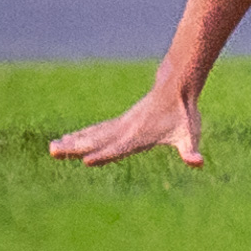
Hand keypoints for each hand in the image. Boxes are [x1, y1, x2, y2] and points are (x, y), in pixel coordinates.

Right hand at [49, 84, 202, 168]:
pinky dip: (81, 136)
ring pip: (93, 134)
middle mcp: (126, 130)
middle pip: (97, 140)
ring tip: (52, 148)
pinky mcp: (120, 123)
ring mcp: (121, 125)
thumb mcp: (190, 134)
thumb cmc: (184, 114)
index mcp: (140, 137)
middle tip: (53, 151)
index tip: (86, 162)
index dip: (104, 155)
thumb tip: (198, 163)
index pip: (119, 148)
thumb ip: (191, 151)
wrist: (177, 87)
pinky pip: (96, 131)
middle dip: (75, 147)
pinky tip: (68, 140)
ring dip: (73, 141)